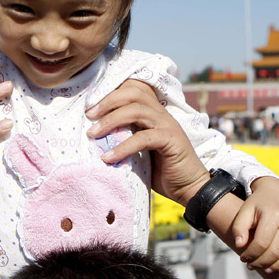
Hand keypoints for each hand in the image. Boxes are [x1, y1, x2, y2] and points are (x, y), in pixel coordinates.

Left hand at [85, 79, 208, 204]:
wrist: (190, 189)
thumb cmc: (162, 170)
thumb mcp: (139, 149)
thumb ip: (125, 136)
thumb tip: (95, 134)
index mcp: (153, 112)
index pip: (133, 89)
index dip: (111, 92)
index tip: (90, 105)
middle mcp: (161, 114)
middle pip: (133, 93)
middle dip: (107, 101)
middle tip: (88, 115)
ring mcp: (168, 125)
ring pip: (136, 110)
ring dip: (110, 120)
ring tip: (93, 134)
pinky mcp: (171, 141)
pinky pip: (143, 138)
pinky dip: (123, 147)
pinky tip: (108, 158)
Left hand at [234, 176, 278, 272]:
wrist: (276, 192)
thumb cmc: (258, 204)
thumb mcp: (245, 210)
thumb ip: (239, 226)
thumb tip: (239, 245)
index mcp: (273, 214)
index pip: (262, 242)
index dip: (251, 254)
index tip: (244, 259)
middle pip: (277, 250)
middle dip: (262, 262)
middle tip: (252, 266)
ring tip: (267, 269)